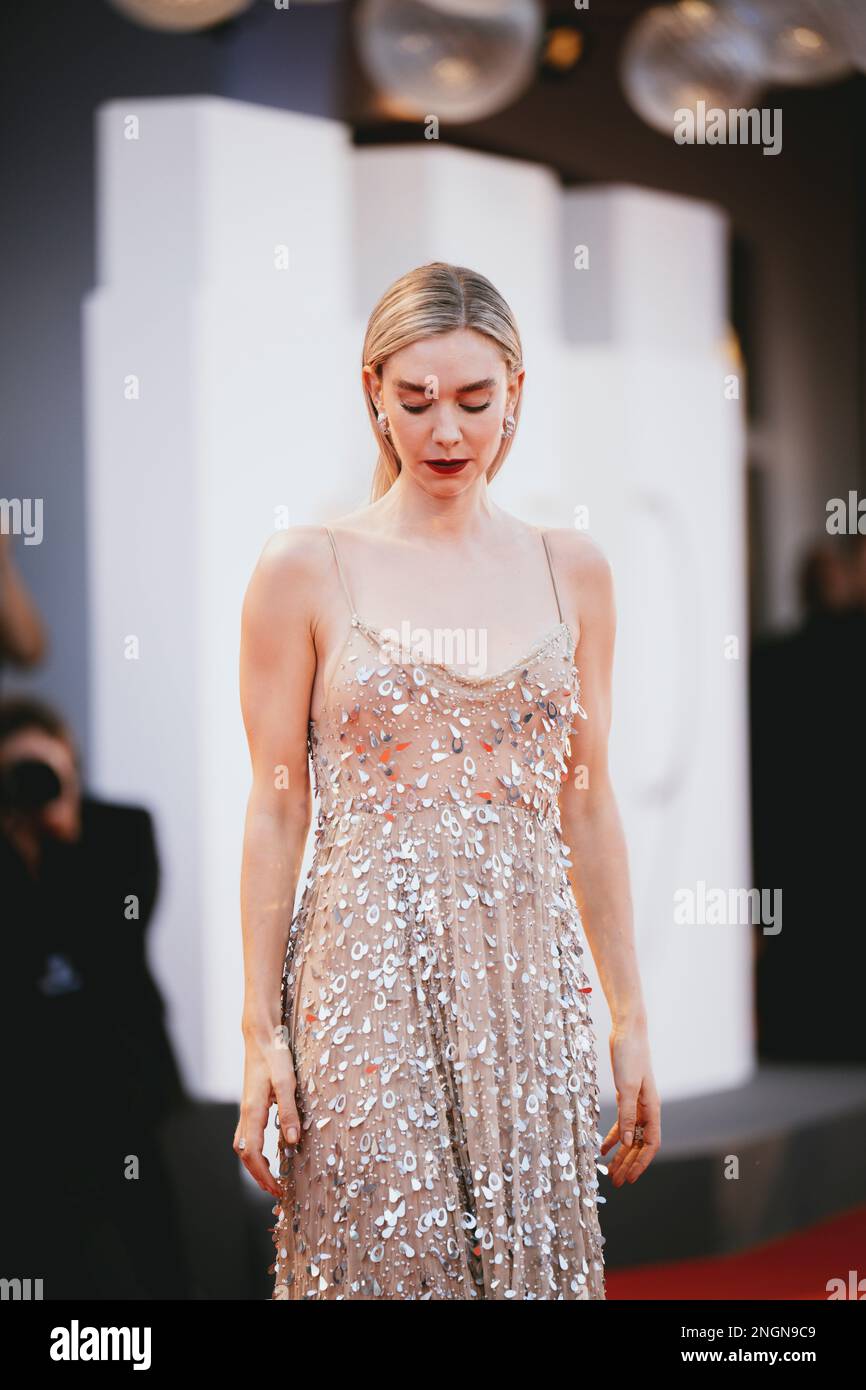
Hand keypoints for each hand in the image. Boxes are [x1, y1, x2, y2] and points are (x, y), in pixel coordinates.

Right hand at [234, 1026, 300, 1198]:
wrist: (261, 1035)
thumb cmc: (274, 1055)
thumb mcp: (286, 1082)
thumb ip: (288, 1111)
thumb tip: (292, 1141)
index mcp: (253, 1111)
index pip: (252, 1153)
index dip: (263, 1175)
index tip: (276, 1189)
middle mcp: (246, 1112)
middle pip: (244, 1153)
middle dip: (257, 1175)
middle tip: (275, 1190)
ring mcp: (247, 1108)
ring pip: (243, 1144)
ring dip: (254, 1163)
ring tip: (271, 1176)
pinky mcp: (252, 1103)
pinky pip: (248, 1134)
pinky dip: (255, 1149)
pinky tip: (268, 1150)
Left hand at [600, 1022, 660, 1186]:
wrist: (627, 1031)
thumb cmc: (630, 1055)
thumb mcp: (627, 1087)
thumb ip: (627, 1115)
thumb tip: (625, 1143)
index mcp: (652, 1108)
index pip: (651, 1143)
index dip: (641, 1162)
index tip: (629, 1178)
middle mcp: (647, 1109)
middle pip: (639, 1144)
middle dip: (629, 1164)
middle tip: (616, 1183)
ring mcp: (636, 1103)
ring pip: (629, 1136)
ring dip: (620, 1154)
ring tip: (610, 1172)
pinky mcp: (625, 1096)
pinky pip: (620, 1123)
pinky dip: (612, 1137)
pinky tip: (602, 1149)